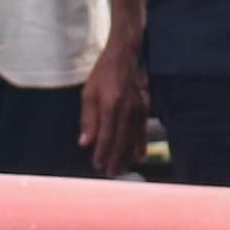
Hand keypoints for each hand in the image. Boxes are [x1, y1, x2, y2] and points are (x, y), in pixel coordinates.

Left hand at [80, 43, 149, 176]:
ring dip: (126, 155)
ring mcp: (138, 108)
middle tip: (109, 174)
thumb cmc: (102, 74)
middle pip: (121, 140)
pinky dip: (140, 144)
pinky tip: (139, 157)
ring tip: (120, 170)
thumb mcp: (88, 93)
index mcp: (110, 104)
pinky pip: (142, 130)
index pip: (106, 135)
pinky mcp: (145, 107)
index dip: (102, 152)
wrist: (124, 55)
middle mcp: (126, 108)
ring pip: (133, 137)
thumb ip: (88, 119)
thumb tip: (84, 143)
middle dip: (115, 159)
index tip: (96, 165)